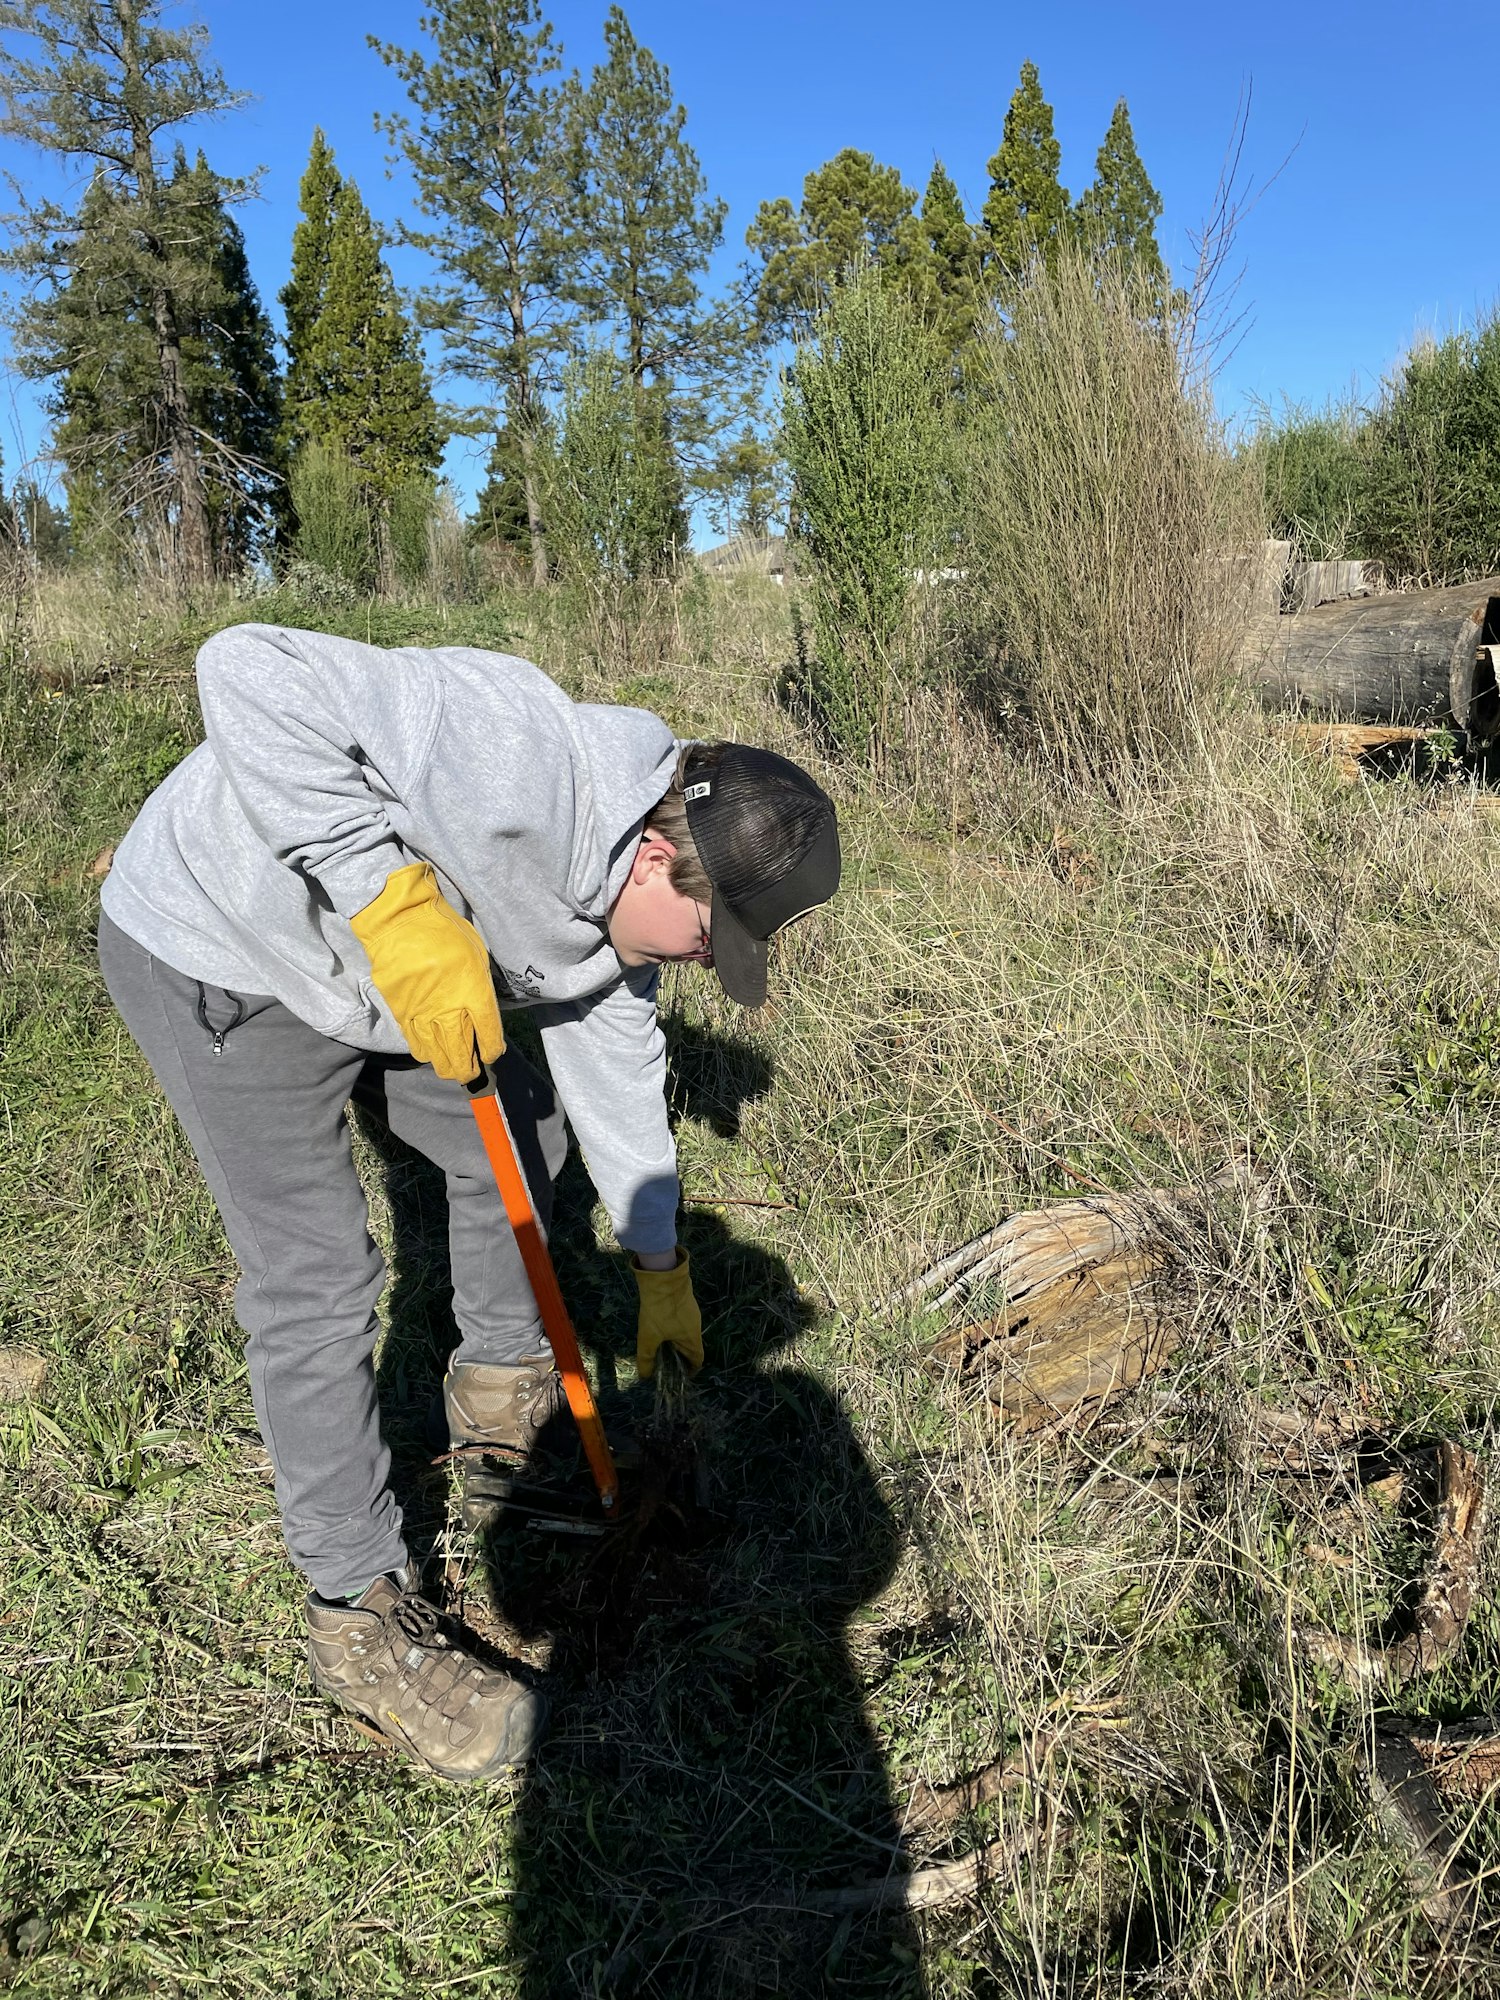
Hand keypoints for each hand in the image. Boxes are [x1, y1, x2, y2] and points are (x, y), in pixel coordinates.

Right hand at [350, 861, 503, 1082]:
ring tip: (453, 1068)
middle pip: (462, 1056)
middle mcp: (449, 1010)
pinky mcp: (400, 1013)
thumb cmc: (445, 932)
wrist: (400, 922)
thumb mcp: (477, 956)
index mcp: (474, 992)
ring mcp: (422, 1014)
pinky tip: (432, 1052)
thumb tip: (481, 1015)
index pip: (489, 1037)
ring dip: (448, 1067)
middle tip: (472, 1071)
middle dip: (470, 1070)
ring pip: (437, 1057)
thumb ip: (480, 989)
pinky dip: (426, 1053)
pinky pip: (415, 1044)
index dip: (492, 1051)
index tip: (492, 1054)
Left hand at [633, 1248, 703, 1378]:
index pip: (698, 1359)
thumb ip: (646, 1358)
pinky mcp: (686, 1300)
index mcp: (692, 1338)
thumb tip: (645, 1376)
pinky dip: (674, 1327)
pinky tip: (661, 1324)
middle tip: (666, 1361)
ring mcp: (692, 1311)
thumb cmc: (659, 1310)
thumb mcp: (648, 1336)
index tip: (680, 1375)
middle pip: (692, 1346)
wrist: (663, 1277)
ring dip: (677, 1340)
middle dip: (681, 1356)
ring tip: (661, 1343)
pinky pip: (683, 1320)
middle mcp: (696, 1326)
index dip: (690, 1370)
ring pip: (687, 1332)